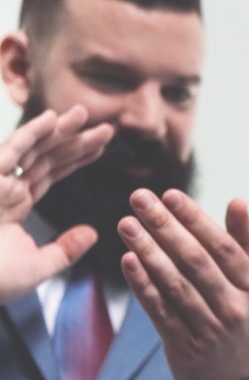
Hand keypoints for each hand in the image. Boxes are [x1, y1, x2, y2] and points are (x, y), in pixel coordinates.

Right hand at [0, 106, 111, 304]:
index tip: (101, 146)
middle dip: (75, 141)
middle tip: (107, 127)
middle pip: (46, 157)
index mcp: (14, 204)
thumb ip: (66, 250)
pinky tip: (53, 119)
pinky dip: (32, 134)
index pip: (50, 174)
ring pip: (32, 149)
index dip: (75, 158)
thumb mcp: (37, 266)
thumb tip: (92, 233)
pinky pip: (11, 152)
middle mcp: (5, 189)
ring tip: (84, 113)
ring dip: (58, 130)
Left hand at [118, 189, 248, 379]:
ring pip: (175, 284)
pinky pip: (160, 310)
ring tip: (126, 224)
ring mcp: (210, 330)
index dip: (195, 219)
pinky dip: (143, 285)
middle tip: (139, 199)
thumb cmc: (242, 320)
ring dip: (148, 251)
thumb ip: (244, 243)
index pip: (222, 247)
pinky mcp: (185, 347)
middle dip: (165, 227)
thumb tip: (238, 201)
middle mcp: (234, 308)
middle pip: (195, 262)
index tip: (170, 195)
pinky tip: (128, 260)